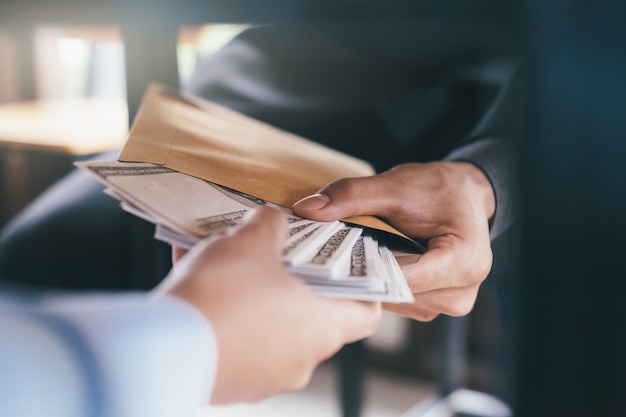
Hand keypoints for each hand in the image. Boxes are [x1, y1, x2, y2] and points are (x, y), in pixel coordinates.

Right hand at [158, 206, 380, 403]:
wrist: (161, 352)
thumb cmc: (223, 295)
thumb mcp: (250, 242)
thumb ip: (270, 225)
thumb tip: (272, 221)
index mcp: (321, 327)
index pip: (365, 313)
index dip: (361, 288)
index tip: (346, 267)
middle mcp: (300, 358)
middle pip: (309, 313)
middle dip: (289, 279)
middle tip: (273, 253)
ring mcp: (265, 376)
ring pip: (266, 323)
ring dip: (250, 291)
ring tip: (220, 257)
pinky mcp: (230, 382)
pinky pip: (235, 338)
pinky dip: (223, 311)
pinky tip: (193, 277)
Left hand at [293, 162, 494, 321]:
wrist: (464, 195)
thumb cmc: (438, 188)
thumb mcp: (394, 185)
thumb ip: (352, 195)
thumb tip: (307, 208)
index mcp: (463, 263)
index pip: (400, 279)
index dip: (361, 268)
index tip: (325, 257)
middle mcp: (460, 293)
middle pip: (395, 293)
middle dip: (363, 272)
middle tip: (331, 249)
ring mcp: (448, 304)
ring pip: (392, 300)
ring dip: (371, 277)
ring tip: (355, 250)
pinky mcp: (433, 305)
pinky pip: (397, 300)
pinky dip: (381, 281)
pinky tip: (370, 260)